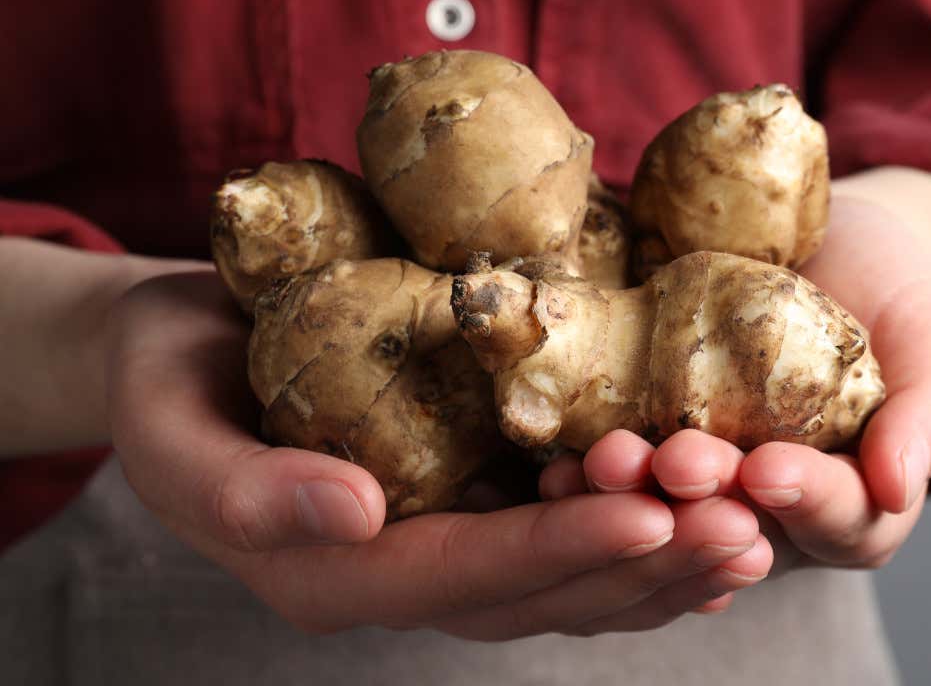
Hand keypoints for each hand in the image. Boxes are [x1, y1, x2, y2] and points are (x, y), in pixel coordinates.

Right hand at [105, 270, 768, 636]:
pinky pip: (572, 531)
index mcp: (338, 570)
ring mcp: (452, 537)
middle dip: (645, 563)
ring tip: (756, 523)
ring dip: (667, 555)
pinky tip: (713, 508)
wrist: (189, 345)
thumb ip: (242, 488)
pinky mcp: (479, 496)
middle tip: (742, 526)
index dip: (557, 552)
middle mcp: (408, 569)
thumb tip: (355, 512)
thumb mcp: (168, 427)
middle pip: (542, 590)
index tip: (644, 515)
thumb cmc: (170, 379)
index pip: (465, 575)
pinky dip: (647, 528)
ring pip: (574, 574)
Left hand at [543, 188, 930, 570]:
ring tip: (608, 461)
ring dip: (637, 496)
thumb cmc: (893, 296)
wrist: (830, 244)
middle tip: (678, 463)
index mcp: (854, 496)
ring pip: (673, 515)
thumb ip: (927, 416)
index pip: (843, 523)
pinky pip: (623, 478)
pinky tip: (560, 461)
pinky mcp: (653, 443)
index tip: (770, 467)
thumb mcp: (930, 340)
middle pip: (744, 530)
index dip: (809, 502)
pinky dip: (592, 475)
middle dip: (706, 503)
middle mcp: (775, 507)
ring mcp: (710, 481)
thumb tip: (902, 485)